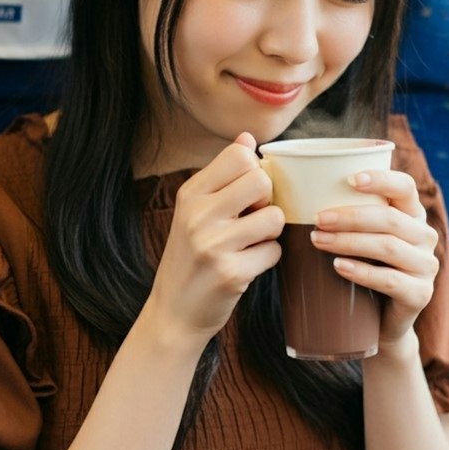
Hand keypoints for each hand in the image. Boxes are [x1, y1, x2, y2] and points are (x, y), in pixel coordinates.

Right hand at [147, 134, 284, 343]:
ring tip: (249, 244)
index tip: (244, 194)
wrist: (174, 312)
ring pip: (274, 217)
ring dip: (270, 233)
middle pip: (261, 181)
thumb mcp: (195, 210)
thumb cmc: (191, 257)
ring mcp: (214, 245)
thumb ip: (223, 174)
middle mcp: (198, 215)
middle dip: (267, 200)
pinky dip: (267, 259)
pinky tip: (246, 266)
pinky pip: (274, 252)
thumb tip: (247, 137)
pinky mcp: (231, 274)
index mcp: (190, 194)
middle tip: (253, 219)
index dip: (253, 172)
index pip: (240, 155)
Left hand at [309, 171, 438, 350]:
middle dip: (351, 216)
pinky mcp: (421, 295)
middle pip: (390, 219)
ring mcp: (426, 266)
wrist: (379, 322)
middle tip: (317, 219)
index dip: (381, 180)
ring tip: (318, 240)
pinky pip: (391, 281)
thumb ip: (345, 215)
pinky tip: (339, 267)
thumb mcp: (359, 237)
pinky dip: (362, 272)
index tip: (349, 180)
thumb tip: (294, 193)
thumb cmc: (362, 268)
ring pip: (388, 247)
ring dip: (349, 242)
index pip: (405, 187)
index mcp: (412, 214)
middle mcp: (425, 236)